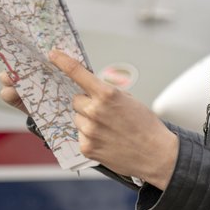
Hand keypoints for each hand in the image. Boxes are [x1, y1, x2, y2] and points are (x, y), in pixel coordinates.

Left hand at [50, 48, 179, 186]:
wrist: (156, 154)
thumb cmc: (145, 126)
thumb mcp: (129, 101)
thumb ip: (108, 94)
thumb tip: (91, 91)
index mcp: (107, 95)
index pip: (78, 73)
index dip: (63, 61)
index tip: (53, 54)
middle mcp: (95, 111)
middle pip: (76, 100)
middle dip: (87, 103)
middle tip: (104, 113)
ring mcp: (89, 130)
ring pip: (77, 118)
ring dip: (87, 120)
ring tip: (108, 129)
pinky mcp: (86, 147)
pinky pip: (80, 135)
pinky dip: (89, 136)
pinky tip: (106, 140)